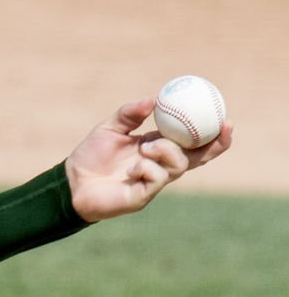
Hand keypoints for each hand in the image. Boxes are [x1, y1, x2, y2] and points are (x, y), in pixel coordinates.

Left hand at [64, 98, 232, 222]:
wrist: (70, 182)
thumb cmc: (89, 156)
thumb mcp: (111, 127)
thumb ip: (130, 113)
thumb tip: (153, 98)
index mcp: (157, 147)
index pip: (191, 141)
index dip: (211, 133)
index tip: (226, 117)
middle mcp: (160, 165)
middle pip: (197, 157)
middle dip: (215, 145)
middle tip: (224, 128)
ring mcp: (152, 183)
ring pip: (178, 166)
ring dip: (167, 152)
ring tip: (146, 148)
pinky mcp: (142, 198)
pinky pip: (157, 180)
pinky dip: (148, 169)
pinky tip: (132, 168)